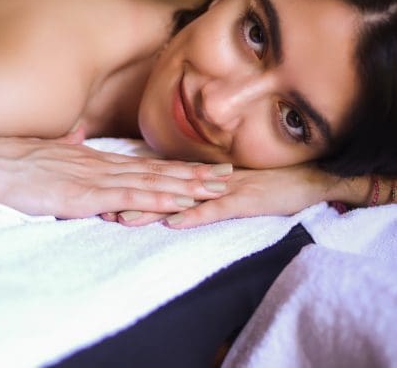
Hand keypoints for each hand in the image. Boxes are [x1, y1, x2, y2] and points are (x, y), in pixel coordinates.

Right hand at [0, 133, 232, 218]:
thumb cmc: (10, 160)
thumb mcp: (45, 154)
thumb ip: (66, 147)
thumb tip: (77, 137)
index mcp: (92, 160)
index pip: (142, 164)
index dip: (173, 167)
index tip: (200, 168)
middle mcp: (100, 166)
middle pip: (155, 171)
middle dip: (193, 175)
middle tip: (228, 175)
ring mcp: (92, 179)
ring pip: (150, 182)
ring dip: (186, 186)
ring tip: (218, 187)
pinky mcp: (82, 194)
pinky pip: (126, 197)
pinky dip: (156, 200)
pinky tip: (180, 202)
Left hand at [106, 164, 338, 228]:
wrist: (304, 179)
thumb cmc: (264, 184)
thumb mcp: (226, 187)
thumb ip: (200, 191)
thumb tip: (172, 202)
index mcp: (198, 178)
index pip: (158, 183)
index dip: (129, 190)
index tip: (101, 198)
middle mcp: (205, 181)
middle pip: (161, 190)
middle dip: (128, 200)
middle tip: (97, 209)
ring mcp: (223, 190)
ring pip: (180, 199)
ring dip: (150, 209)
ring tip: (121, 218)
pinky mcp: (243, 201)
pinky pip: (215, 210)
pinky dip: (194, 216)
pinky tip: (173, 223)